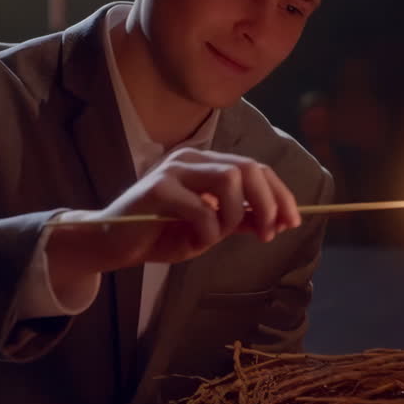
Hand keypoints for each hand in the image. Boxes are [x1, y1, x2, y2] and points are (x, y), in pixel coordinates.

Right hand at [46, 148, 300, 275]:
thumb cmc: (159, 235)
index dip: (279, 194)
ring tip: (215, 237)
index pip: (254, 168)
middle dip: (267, 202)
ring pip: (228, 180)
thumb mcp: (208, 230)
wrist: (111, 244)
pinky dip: (206, 232)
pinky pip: (201, 210)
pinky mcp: (156, 189)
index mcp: (204, 163)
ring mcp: (173, 170)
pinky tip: (192, 242)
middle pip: (247, 168)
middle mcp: (190, 159)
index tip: (292, 222)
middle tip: (269, 233)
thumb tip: (275, 221)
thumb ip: (237, 220)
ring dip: (232, 217)